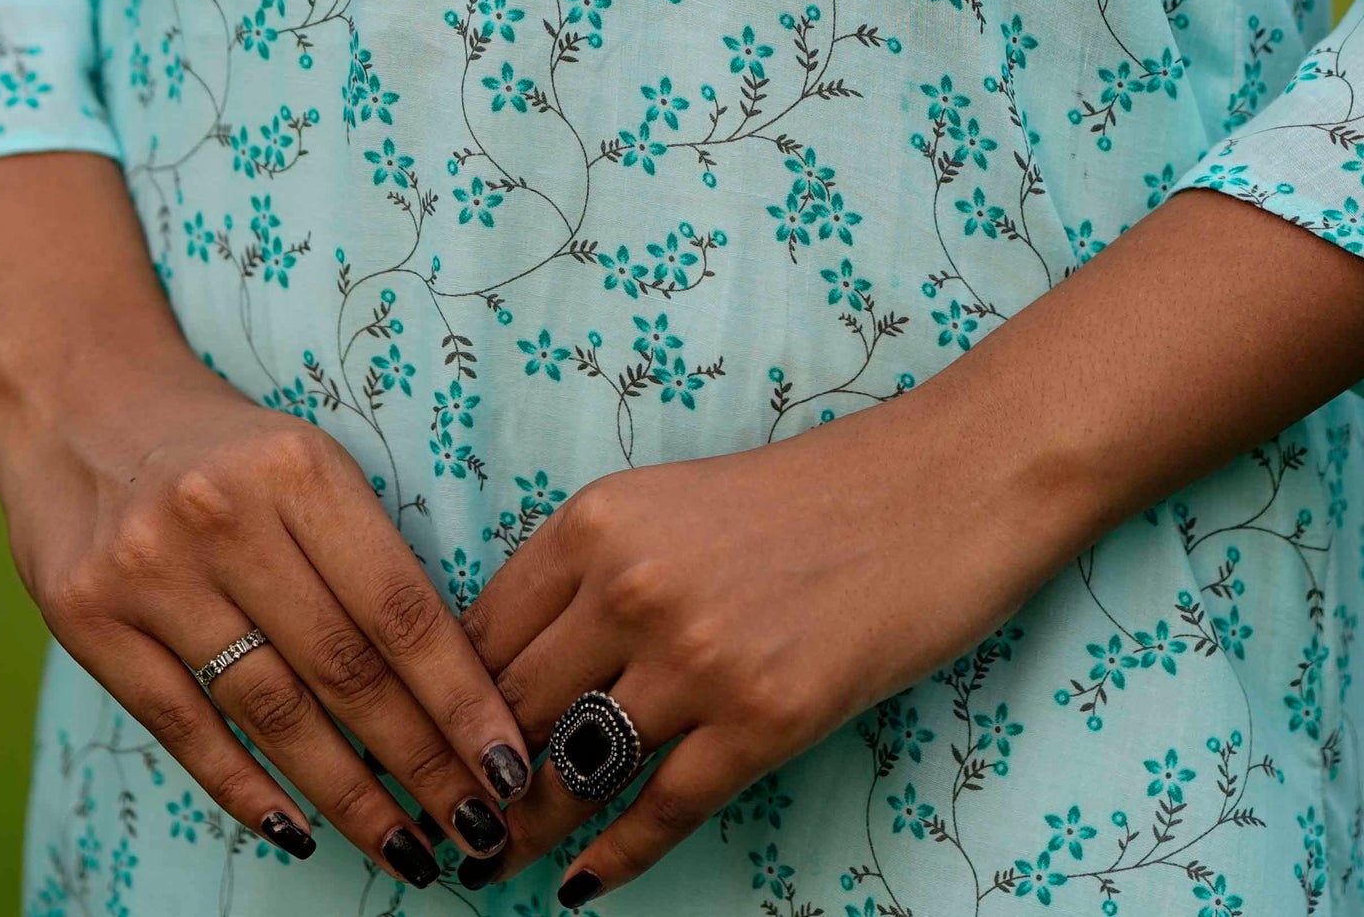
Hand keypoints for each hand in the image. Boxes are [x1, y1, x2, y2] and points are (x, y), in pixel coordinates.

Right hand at [0, 347, 528, 883]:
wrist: (79, 398)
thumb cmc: (224, 447)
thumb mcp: (304, 462)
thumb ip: (363, 554)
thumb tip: (451, 686)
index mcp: (297, 468)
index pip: (398, 606)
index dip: (460, 697)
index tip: (510, 763)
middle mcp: (222, 517)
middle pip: (343, 669)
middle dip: (421, 762)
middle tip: (476, 828)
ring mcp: (148, 571)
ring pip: (270, 711)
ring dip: (347, 795)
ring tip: (404, 845)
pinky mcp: (86, 619)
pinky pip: (182, 728)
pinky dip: (245, 788)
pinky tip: (298, 830)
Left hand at [460, 392, 1027, 902]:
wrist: (941, 487)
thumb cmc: (813, 492)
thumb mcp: (677, 503)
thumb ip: (601, 572)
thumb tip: (527, 664)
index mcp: (598, 519)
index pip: (482, 630)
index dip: (442, 702)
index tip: (422, 747)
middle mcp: (632, 586)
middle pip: (512, 707)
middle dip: (470, 775)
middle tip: (443, 824)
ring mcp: (697, 658)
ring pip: (572, 769)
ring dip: (525, 829)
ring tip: (492, 863)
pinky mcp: (763, 721)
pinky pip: (661, 811)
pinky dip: (613, 858)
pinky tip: (582, 885)